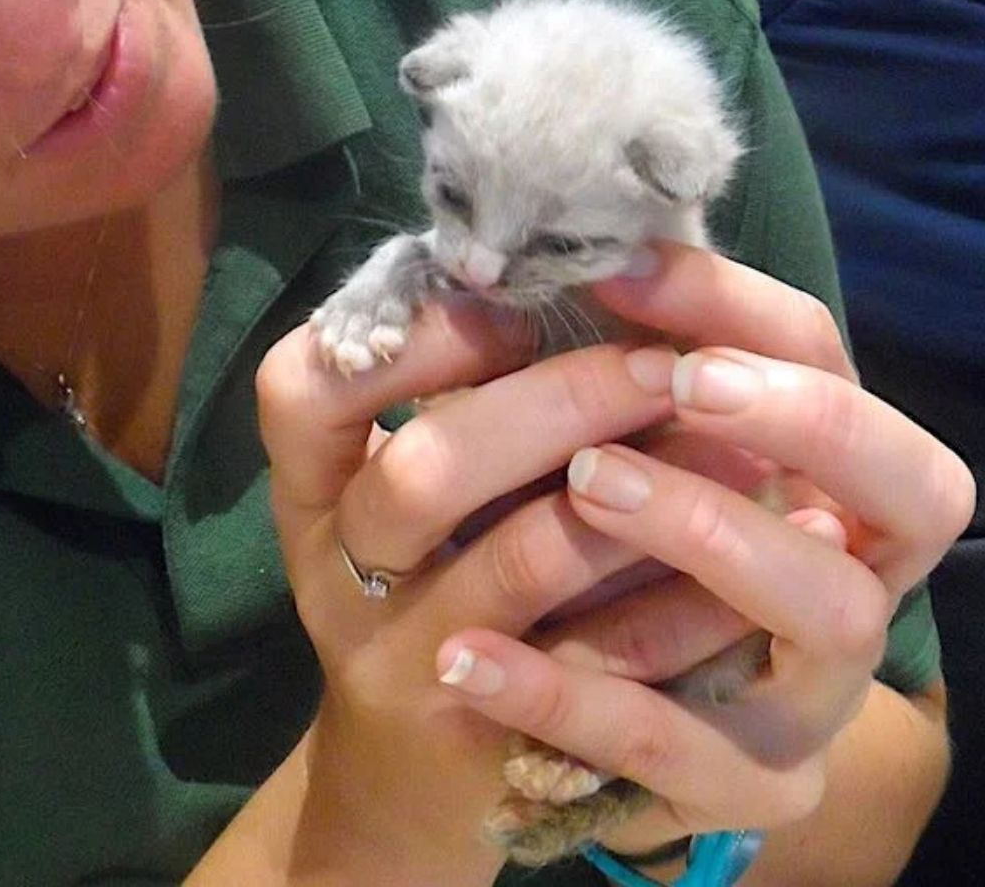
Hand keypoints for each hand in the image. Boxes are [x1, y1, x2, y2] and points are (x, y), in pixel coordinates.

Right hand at [257, 300, 687, 883]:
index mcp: (311, 493)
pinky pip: (602, 662)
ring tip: (733, 441)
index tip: (524, 301)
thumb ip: (461, 399)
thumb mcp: (407, 495)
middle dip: (562, 400)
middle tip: (665, 366)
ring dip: (644, 488)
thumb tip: (580, 274)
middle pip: (425, 469)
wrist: (403, 775)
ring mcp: (401, 665)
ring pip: (524, 558)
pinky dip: (683, 599)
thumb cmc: (422, 586)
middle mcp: (337, 575)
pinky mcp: (488, 739)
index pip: (302, 389)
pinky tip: (747, 558)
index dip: (418, 337)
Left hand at [432, 242, 975, 857]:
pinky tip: (465, 653)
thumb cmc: (572, 539)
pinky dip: (562, 689)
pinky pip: (670, 738)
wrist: (548, 701)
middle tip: (678, 380)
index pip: (824, 356)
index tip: (616, 269)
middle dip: (803, 419)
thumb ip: (599, 369)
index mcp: (817, 468)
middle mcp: (849, 569)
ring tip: (587, 484)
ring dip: (708, 528)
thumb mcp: (588, 442)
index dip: (736, 303)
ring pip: (832, 608)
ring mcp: (813, 687)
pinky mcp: (745, 781)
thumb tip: (555, 264)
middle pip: (918, 485)